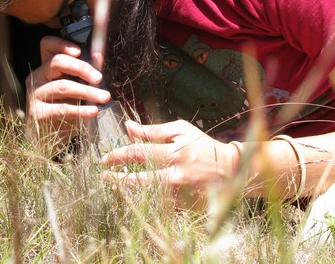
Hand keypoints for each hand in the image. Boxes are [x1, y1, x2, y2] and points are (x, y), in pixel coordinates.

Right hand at [25, 35, 110, 146]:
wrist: (48, 139)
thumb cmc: (63, 108)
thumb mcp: (74, 89)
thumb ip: (83, 73)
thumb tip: (99, 56)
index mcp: (46, 66)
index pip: (47, 45)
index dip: (62, 44)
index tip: (80, 51)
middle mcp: (37, 76)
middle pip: (57, 62)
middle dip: (82, 68)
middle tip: (99, 78)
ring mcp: (35, 94)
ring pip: (63, 86)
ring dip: (87, 91)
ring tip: (104, 97)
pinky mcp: (37, 113)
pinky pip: (62, 108)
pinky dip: (81, 110)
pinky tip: (93, 111)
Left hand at [101, 120, 238, 203]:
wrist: (231, 171)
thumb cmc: (203, 146)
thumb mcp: (181, 131)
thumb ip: (153, 130)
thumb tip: (128, 126)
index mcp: (174, 152)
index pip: (138, 153)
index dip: (118, 156)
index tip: (105, 159)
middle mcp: (175, 175)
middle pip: (137, 178)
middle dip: (117, 177)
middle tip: (104, 175)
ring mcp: (179, 194)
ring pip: (145, 195)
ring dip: (127, 190)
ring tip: (114, 184)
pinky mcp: (183, 207)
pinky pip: (157, 204)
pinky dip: (144, 199)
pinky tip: (134, 194)